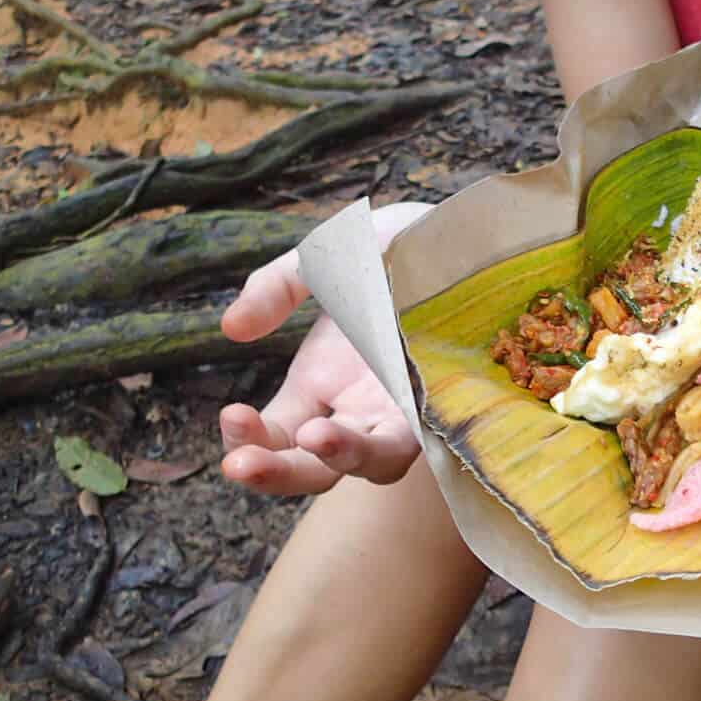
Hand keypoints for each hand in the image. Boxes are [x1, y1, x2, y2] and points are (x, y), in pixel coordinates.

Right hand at [217, 203, 431, 495]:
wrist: (470, 229)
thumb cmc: (393, 249)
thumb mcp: (325, 258)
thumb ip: (277, 287)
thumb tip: (231, 330)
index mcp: (322, 385)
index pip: (277, 436)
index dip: (250, 438)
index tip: (232, 414)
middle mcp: (364, 409)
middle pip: (316, 469)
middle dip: (279, 471)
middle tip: (242, 465)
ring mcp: (411, 409)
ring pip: (375, 463)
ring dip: (342, 457)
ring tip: (317, 437)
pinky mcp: (456, 400)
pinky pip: (434, 436)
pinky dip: (408, 433)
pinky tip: (393, 418)